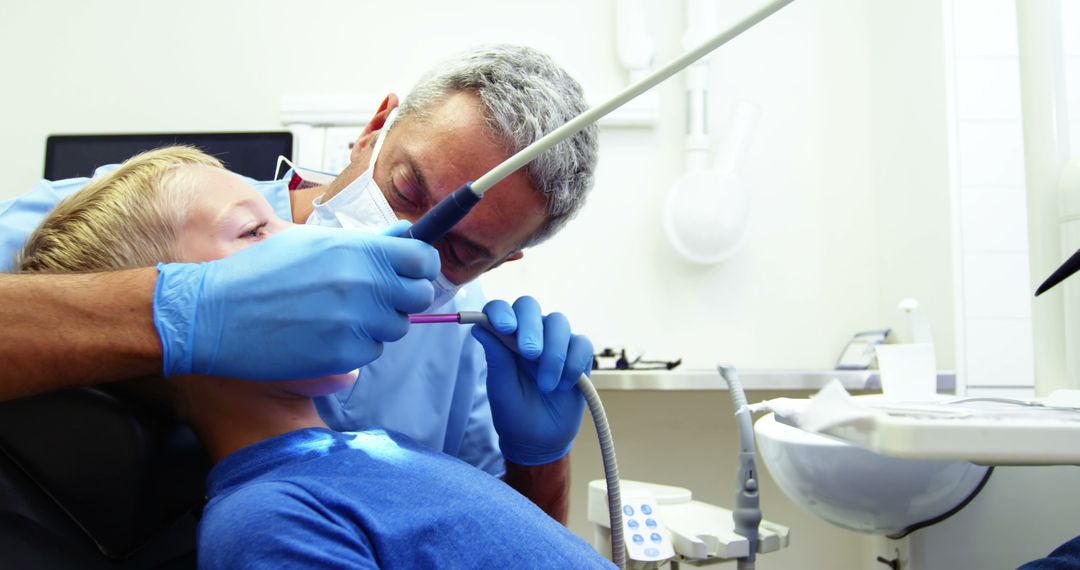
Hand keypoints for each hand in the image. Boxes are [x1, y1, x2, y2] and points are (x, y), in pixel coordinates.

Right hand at [154, 224, 438, 379]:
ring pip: (396, 326)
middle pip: (420, 296)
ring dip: (378, 323)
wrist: (215, 313)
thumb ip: (367, 242)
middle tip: (377, 297)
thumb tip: (407, 234)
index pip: (423, 258)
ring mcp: (355, 322)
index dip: (421, 266)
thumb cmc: (261, 271)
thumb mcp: (312, 242)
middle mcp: (364, 284)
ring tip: (338, 313)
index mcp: (359, 250)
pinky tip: (323, 333)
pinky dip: (356, 346)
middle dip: (404, 297)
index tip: (411, 271)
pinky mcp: (343, 355)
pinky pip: (371, 351)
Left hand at [471, 296, 592, 465]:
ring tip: (547, 385)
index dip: (501, 312)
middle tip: (530, 354)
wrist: (540, 439)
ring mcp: (555, 340)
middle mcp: (529, 332)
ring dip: (553, 352)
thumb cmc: (514, 412)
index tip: (504, 328)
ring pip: (559, 322)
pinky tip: (564, 385)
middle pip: (530, 306)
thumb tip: (479, 326)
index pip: (500, 309)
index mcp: (504, 336)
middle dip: (530, 327)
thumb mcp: (501, 389)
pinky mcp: (578, 354)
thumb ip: (496, 358)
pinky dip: (573, 364)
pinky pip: (581, 344)